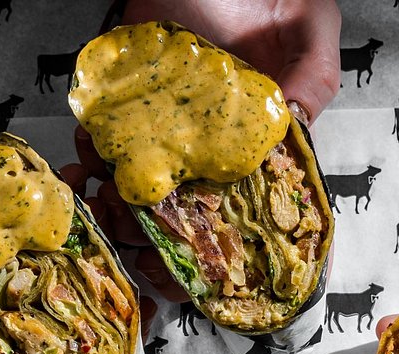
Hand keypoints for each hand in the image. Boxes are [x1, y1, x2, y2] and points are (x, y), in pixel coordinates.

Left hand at [76, 0, 341, 299]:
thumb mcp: (311, 26)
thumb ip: (314, 77)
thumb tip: (295, 126)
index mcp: (251, 145)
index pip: (231, 214)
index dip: (207, 255)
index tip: (182, 281)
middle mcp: (205, 143)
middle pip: (173, 212)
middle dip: (146, 239)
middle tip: (131, 247)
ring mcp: (164, 121)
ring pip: (131, 182)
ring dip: (110, 203)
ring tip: (101, 205)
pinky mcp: (129, 92)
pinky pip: (101, 133)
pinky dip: (88, 150)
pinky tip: (85, 160)